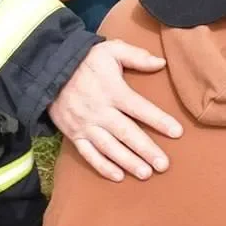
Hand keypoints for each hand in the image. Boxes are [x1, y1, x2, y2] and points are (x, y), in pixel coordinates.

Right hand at [48, 40, 183, 181]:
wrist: (48, 71)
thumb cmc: (85, 60)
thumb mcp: (111, 49)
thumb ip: (136, 56)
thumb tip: (161, 63)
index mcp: (113, 91)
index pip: (140, 108)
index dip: (159, 120)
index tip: (177, 132)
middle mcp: (100, 111)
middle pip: (126, 134)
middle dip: (146, 150)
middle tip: (163, 165)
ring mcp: (86, 125)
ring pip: (109, 148)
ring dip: (128, 162)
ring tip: (145, 174)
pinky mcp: (74, 134)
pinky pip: (89, 154)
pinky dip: (102, 166)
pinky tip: (118, 176)